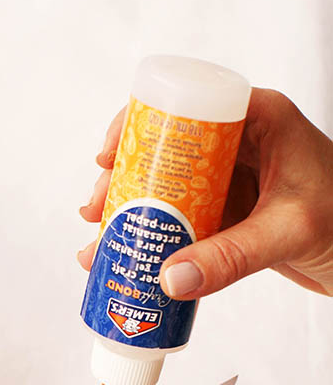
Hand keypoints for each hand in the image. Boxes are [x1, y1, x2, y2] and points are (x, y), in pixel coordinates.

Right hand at [79, 89, 332, 297]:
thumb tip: (170, 277)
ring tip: (99, 245)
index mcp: (259, 121)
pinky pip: (182, 223)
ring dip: (132, 215)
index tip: (108, 156)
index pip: (188, 107)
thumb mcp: (288, 233)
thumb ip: (231, 257)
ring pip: (168, 191)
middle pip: (166, 151)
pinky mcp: (231, 216)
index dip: (140, 126)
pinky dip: (154, 240)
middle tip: (96, 211)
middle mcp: (240, 146)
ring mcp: (233, 182)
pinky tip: (129, 259)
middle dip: (124, 182)